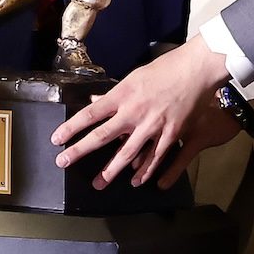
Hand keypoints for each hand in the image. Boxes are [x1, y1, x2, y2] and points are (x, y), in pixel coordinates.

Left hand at [51, 35, 231, 189]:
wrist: (196, 70)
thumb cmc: (165, 69)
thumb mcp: (134, 77)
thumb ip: (115, 94)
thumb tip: (95, 102)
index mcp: (122, 94)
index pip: (90, 114)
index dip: (71, 127)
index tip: (57, 139)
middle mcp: (133, 112)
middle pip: (101, 136)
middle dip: (80, 151)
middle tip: (63, 162)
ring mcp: (152, 125)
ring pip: (127, 153)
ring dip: (111, 170)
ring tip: (98, 183)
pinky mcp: (171, 134)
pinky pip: (155, 157)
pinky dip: (144, 171)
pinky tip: (136, 181)